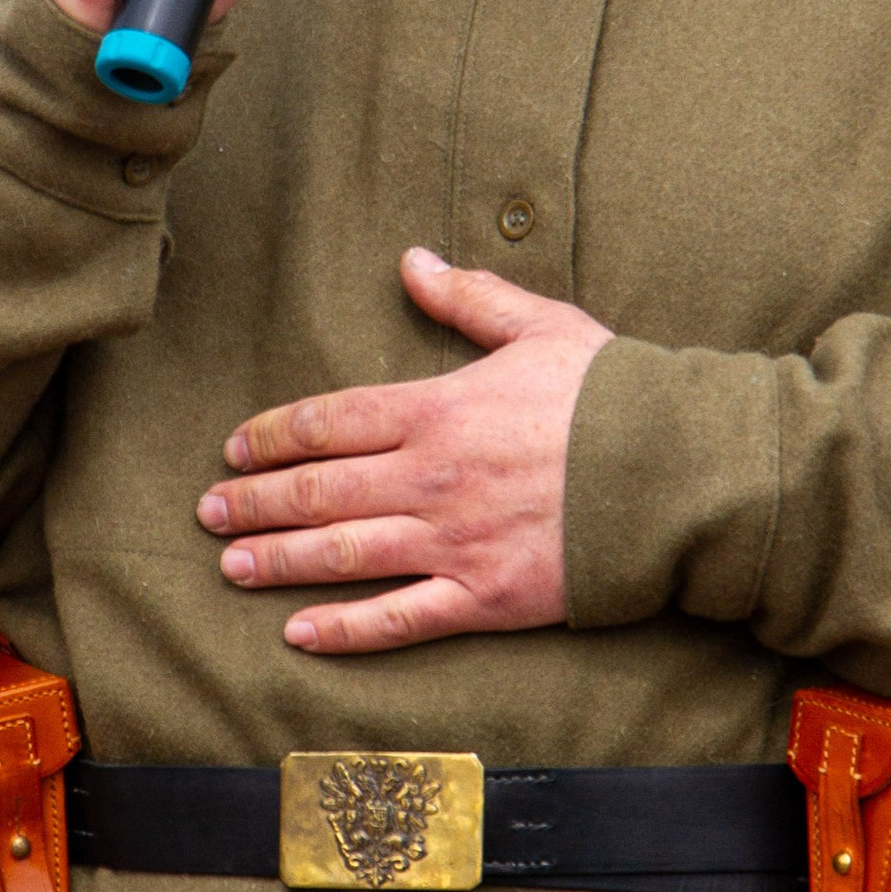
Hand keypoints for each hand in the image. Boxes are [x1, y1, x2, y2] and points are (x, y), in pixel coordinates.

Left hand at [196, 249, 614, 652]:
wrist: (682, 474)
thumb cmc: (616, 397)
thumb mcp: (541, 326)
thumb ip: (469, 298)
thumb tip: (414, 258)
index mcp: (439, 408)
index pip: (330, 420)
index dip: (273, 435)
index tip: (235, 449)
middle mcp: (432, 478)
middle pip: (319, 490)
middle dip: (255, 502)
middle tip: (208, 511)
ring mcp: (455, 542)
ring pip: (343, 556)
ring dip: (279, 562)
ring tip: (231, 566)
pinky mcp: (486, 597)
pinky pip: (399, 619)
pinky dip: (345, 630)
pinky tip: (301, 633)